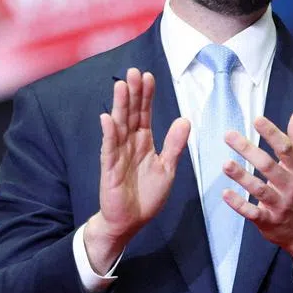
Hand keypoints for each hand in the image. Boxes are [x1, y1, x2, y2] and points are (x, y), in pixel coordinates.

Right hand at [86, 69, 189, 272]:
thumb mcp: (167, 168)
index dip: (147, 96)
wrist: (129, 221)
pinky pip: (109, 149)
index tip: (149, 76)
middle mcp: (129, 144)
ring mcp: (117, 155)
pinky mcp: (109, 169)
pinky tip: (108, 118)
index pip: (145, 114)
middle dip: (133, 93)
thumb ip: (175, 145)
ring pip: (118, 126)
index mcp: (144, 142)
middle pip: (131, 114)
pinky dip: (109, 134)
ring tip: (121, 86)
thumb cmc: (147, 195)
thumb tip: (185, 119)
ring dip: (119, 106)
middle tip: (134, 71)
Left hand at [221, 109, 292, 282]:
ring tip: (225, 164)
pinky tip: (225, 193)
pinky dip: (239, 204)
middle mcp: (290, 187)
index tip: (257, 120)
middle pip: (268, 166)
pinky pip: (253, 213)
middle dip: (248, 150)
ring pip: (259, 190)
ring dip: (242, 177)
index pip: (286, 149)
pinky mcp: (269, 221)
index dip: (272, 133)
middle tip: (229, 135)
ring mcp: (280, 205)